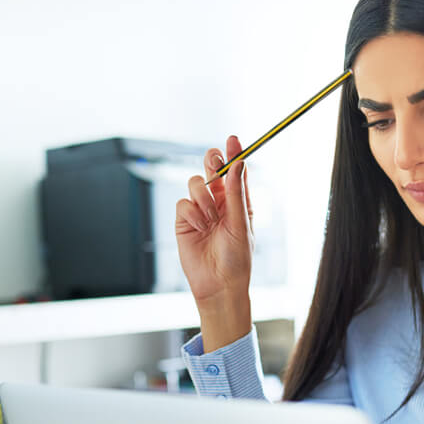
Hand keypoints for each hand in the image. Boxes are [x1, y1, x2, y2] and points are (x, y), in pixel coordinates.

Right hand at [175, 135, 253, 306]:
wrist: (218, 285)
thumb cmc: (237, 259)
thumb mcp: (241, 224)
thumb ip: (236, 193)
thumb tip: (238, 164)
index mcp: (239, 201)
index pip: (235, 171)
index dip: (234, 154)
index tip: (233, 139)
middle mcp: (220, 202)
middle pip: (212, 170)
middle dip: (212, 162)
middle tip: (215, 161)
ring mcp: (201, 210)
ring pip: (195, 183)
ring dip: (203, 198)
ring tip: (210, 219)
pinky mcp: (184, 220)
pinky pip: (183, 203)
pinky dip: (191, 213)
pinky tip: (199, 228)